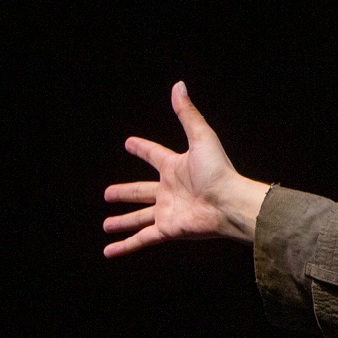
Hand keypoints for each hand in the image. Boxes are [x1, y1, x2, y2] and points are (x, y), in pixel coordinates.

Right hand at [102, 82, 271, 256]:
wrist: (232, 203)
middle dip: (125, 193)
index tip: (129, 143)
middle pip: (141, 191)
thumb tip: (178, 86)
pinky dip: (125, 246)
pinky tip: (108, 251)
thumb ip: (188, 114)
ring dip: (123, 222)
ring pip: (139, 218)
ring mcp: (168, 211)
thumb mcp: (201, 138)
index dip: (142, 149)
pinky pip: (142, 239)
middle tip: (107, 194)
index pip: (154, 155)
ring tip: (106, 224)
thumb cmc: (220, 172)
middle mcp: (170, 190)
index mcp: (176, 168)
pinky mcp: (168, 229)